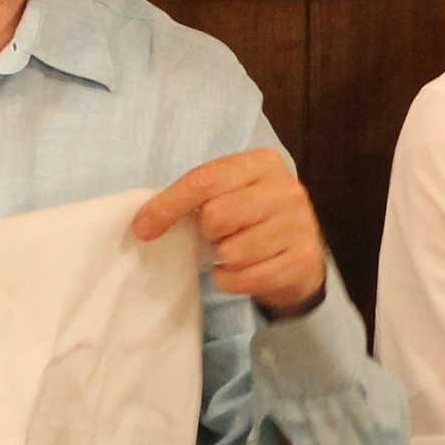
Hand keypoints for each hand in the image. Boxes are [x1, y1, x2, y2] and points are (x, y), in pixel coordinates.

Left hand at [133, 150, 327, 317]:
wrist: (300, 255)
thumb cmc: (252, 220)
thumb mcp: (230, 194)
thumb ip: (197, 197)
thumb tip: (145, 221)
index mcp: (262, 163)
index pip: (205, 180)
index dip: (168, 205)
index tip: (143, 228)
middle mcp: (286, 189)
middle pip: (216, 215)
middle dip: (207, 233)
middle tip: (217, 236)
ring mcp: (299, 225)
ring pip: (232, 251)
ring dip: (222, 259)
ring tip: (234, 252)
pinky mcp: (301, 260)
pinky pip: (245, 278)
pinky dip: (232, 281)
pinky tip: (242, 271)